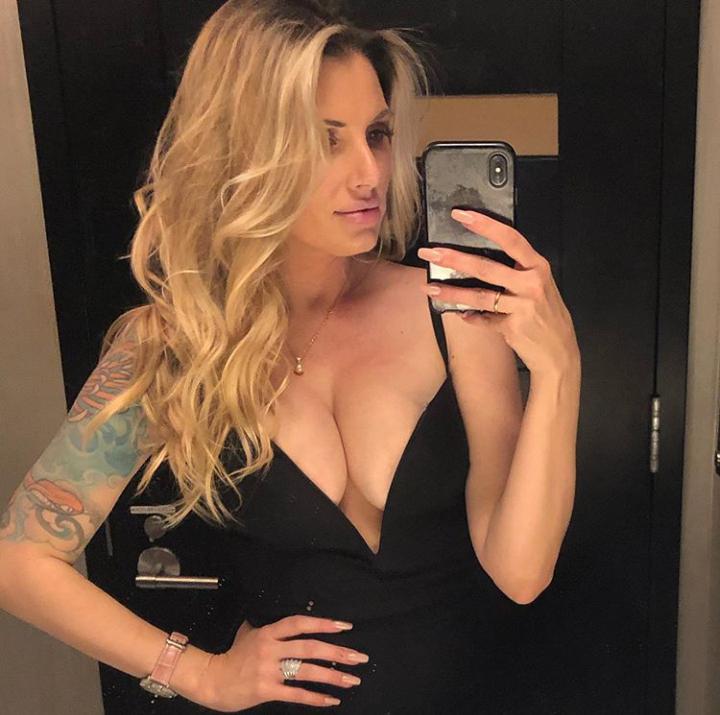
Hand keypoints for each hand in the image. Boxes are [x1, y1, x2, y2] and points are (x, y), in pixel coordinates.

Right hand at [199, 615, 367, 711]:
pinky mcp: (266, 691)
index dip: (322, 623)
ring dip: (332, 676)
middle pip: (308, 648)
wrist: (212, 680)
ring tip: (352, 679)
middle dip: (336, 652)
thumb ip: (271, 628)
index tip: (345, 626)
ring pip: (306, 671)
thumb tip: (292, 621)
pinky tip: (332, 700)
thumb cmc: (234, 655)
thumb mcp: (250, 633)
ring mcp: (268, 670)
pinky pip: (296, 694)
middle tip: (358, 657)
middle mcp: (269, 648)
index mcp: (268, 632)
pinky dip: (315, 697)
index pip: (299, 623)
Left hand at [418, 209, 579, 377]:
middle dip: (454, 259)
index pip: (510, 239)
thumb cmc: (546, 316)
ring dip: (451, 292)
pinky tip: (460, 314)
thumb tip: (478, 261)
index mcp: (537, 267)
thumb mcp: (539, 286)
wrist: (559, 352)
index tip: (461, 215)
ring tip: (430, 288)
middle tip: (430, 253)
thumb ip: (516, 271)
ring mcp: (522, 306)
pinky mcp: (513, 327)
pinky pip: (484, 319)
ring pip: (479, 295)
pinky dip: (471, 317)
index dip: (485, 225)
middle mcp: (531, 283)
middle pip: (486, 267)